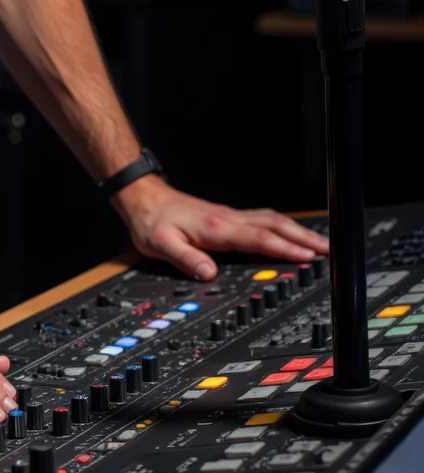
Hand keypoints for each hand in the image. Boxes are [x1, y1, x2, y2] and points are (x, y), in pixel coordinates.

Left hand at [111, 174, 328, 280]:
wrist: (143, 198)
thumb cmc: (151, 222)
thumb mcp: (161, 244)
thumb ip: (185, 259)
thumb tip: (208, 274)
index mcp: (217, 228)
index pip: (259, 238)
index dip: (284, 248)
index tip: (307, 256)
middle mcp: (228, 219)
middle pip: (274, 225)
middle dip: (302, 237)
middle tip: (328, 249)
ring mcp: (229, 216)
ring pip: (271, 220)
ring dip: (296, 230)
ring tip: (319, 243)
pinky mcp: (227, 217)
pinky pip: (262, 219)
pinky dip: (282, 226)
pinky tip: (289, 232)